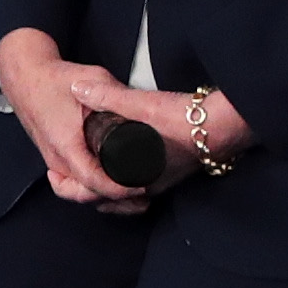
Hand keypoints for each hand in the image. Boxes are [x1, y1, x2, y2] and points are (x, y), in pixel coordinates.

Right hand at [0, 28, 126, 210]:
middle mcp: (57, 160)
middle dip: (115, 201)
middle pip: (87, 196)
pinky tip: (112, 189)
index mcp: (66, 144)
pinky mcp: (55, 162)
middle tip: (143, 192)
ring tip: (133, 196)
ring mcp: (54, 164)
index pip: (93, 181)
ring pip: (79, 196)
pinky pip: (73, 187)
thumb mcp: (92, 78)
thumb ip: (118, 94)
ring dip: (104, 200)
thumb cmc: (54, 80)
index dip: (119, 189)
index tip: (141, 186)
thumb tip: (142, 107)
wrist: (25, 79)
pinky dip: (91, 193)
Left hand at [49, 62, 248, 199]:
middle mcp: (152, 185)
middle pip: (111, 199)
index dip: (77, 185)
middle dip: (87, 190)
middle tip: (64, 176)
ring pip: (127, 193)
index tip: (58, 175)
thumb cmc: (188, 121)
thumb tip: (77, 88)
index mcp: (139, 176)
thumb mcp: (143, 104)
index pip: (100, 193)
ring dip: (106, 186)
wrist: (229, 124)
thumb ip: (108, 96)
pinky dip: (125, 178)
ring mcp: (165, 180)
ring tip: (86, 170)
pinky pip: (142, 182)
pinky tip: (120, 161)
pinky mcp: (175, 170)